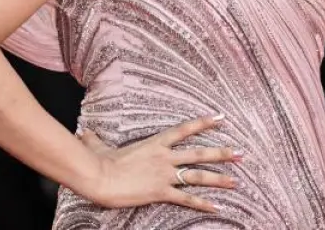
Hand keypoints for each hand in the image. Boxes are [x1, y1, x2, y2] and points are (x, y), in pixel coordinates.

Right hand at [80, 115, 240, 213]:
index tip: (221, 117)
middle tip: (240, 153)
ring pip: (198, 176)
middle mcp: (165, 157)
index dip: (204, 123)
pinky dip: (203, 204)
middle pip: (200, 152)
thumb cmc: (99, 161)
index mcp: (154, 143)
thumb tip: (84, 133)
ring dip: (219, 178)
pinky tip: (217, 207)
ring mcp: (165, 174)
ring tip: (237, 180)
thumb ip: (96, 139)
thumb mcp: (98, 145)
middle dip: (222, 153)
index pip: (185, 129)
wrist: (99, 177)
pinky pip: (187, 199)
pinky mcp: (161, 192)